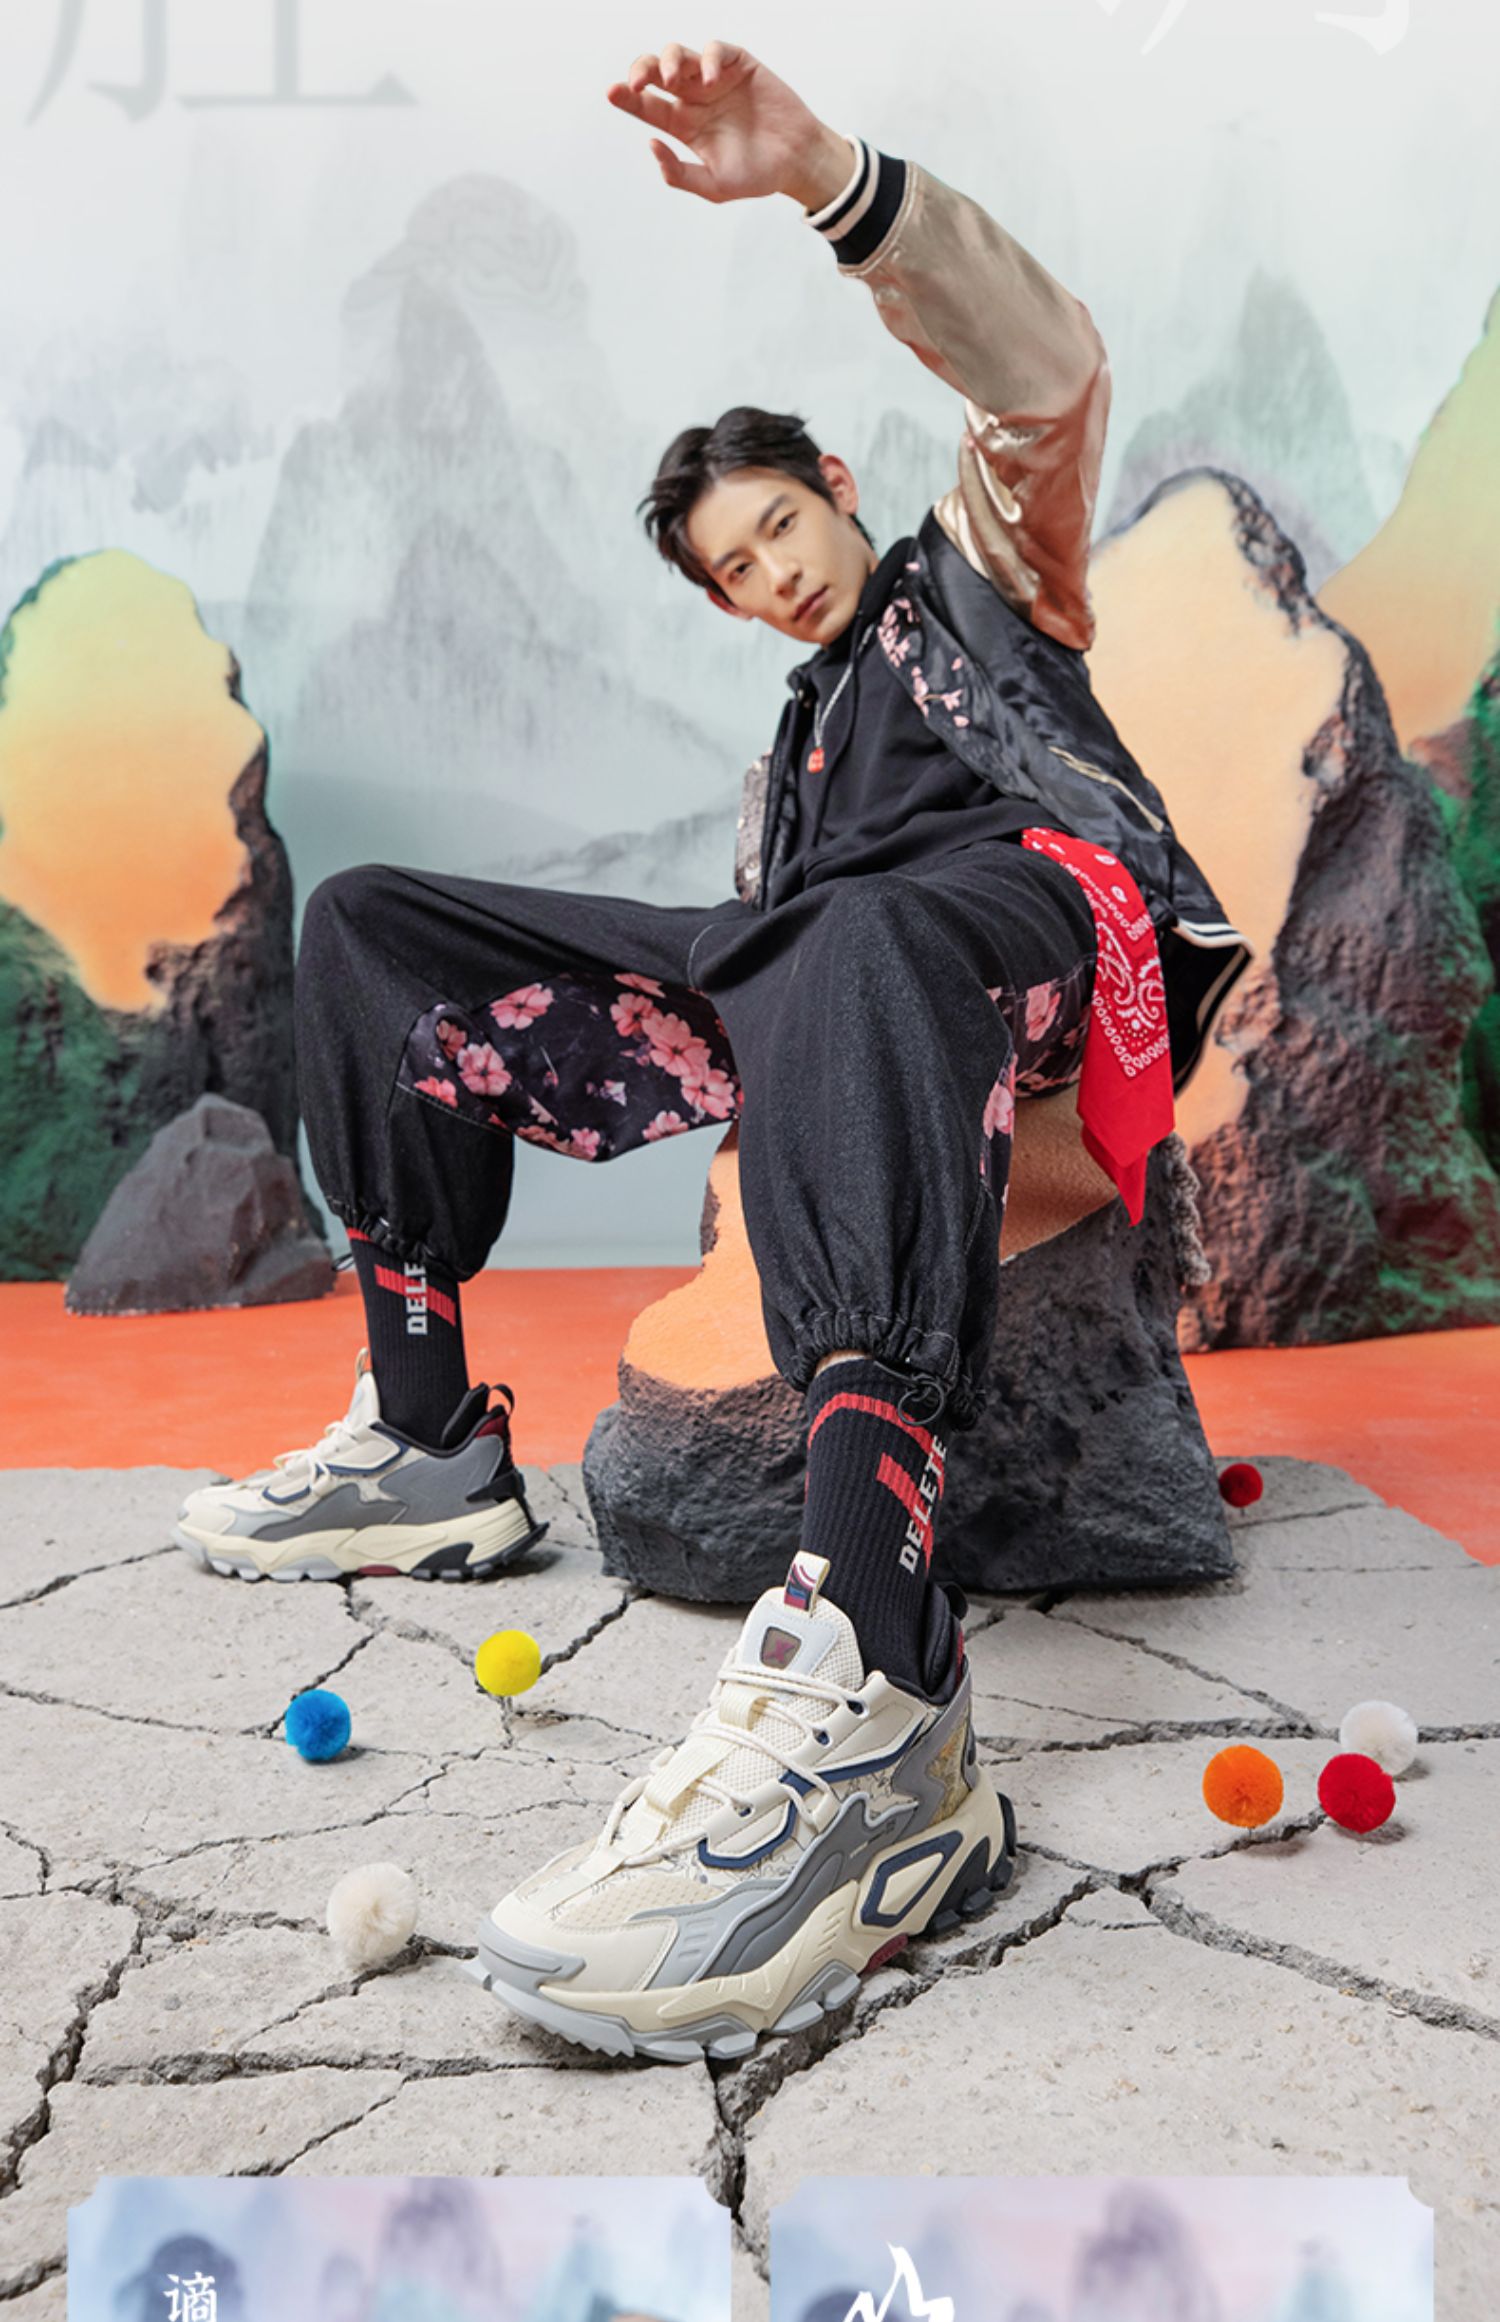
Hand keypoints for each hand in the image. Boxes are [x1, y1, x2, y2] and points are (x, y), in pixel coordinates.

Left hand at [606, 41, 852, 207]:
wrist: (797, 162)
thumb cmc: (758, 175)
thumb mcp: (714, 187)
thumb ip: (680, 173)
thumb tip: (651, 145)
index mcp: (684, 125)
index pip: (648, 106)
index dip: (628, 97)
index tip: (613, 93)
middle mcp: (695, 98)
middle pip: (656, 72)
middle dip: (641, 71)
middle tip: (637, 82)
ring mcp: (716, 80)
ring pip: (680, 55)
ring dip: (669, 61)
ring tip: (672, 79)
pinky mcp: (739, 66)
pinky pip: (716, 50)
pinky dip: (710, 59)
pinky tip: (713, 80)